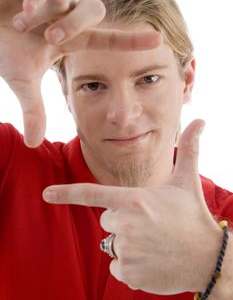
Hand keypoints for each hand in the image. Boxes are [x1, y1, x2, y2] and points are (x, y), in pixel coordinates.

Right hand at [0, 0, 159, 146]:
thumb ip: (34, 108)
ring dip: (53, 16)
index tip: (158, 42)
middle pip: (93, 13)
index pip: (108, 39)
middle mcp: (67, 15)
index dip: (132, 41)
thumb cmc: (3, 47)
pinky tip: (20, 11)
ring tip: (23, 26)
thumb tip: (34, 144)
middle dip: (74, 26)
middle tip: (48, 40)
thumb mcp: (21, 80)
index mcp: (71, 39)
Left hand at [43, 120, 222, 294]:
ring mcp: (127, 250)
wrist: (208, 258)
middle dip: (123, 220)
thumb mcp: (187, 181)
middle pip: (107, 220)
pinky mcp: (130, 273)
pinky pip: (117, 266)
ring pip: (112, 243)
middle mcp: (126, 224)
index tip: (46, 194)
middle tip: (149, 224)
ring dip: (128, 243)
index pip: (92, 194)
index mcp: (134, 200)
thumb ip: (189, 149)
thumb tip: (201, 121)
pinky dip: (131, 265)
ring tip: (153, 242)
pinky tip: (151, 260)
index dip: (66, 193)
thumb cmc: (194, 216)